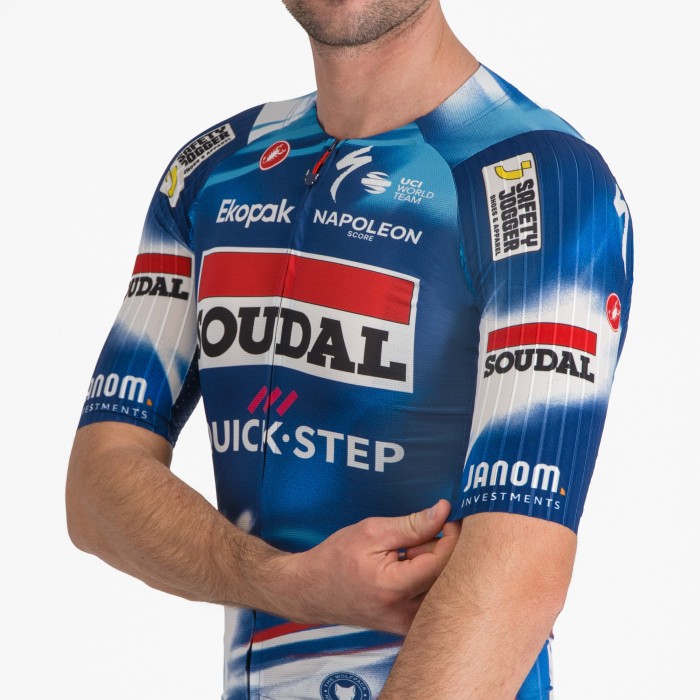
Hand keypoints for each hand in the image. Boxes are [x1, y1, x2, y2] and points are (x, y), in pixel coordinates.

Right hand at [281, 500, 460, 634]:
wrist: (313, 591)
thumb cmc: (337, 558)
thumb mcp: (372, 532)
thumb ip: (412, 525)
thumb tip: (444, 512)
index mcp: (395, 588)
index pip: (444, 561)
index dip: (452, 534)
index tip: (448, 516)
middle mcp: (406, 615)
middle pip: (448, 575)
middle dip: (439, 549)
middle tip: (416, 539)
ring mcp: (408, 625)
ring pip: (443, 586)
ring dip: (432, 564)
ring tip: (407, 556)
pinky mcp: (409, 627)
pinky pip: (433, 596)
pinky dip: (427, 578)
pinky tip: (407, 571)